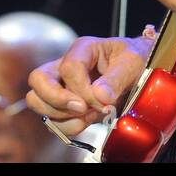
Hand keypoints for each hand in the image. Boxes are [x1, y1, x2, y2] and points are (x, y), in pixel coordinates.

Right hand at [26, 33, 152, 135]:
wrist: (139, 72)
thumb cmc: (134, 60)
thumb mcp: (132, 63)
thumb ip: (116, 78)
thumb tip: (99, 96)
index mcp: (83, 48)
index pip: (69, 68)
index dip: (83, 89)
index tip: (102, 101)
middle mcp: (65, 65)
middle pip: (38, 80)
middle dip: (56, 100)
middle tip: (82, 109)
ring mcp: (61, 85)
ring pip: (37, 101)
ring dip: (61, 116)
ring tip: (88, 116)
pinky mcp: (63, 105)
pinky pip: (51, 121)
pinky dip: (67, 127)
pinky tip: (87, 122)